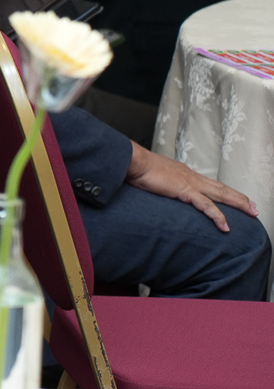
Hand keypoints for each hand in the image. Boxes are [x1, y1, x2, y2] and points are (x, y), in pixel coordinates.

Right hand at [126, 144, 258, 231]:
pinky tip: (225, 226)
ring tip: (253, 212)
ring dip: (239, 203)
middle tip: (254, 207)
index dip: (225, 191)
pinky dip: (218, 216)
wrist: (133, 161)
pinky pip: (206, 206)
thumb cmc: (137, 168)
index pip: (210, 184)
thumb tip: (157, 187)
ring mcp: (190, 183)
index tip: (235, 198)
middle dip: (240, 198)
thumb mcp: (152, 176)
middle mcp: (192, 177)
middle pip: (222, 188)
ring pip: (221, 194)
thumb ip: (160, 183)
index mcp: (184, 174)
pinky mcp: (185, 191)